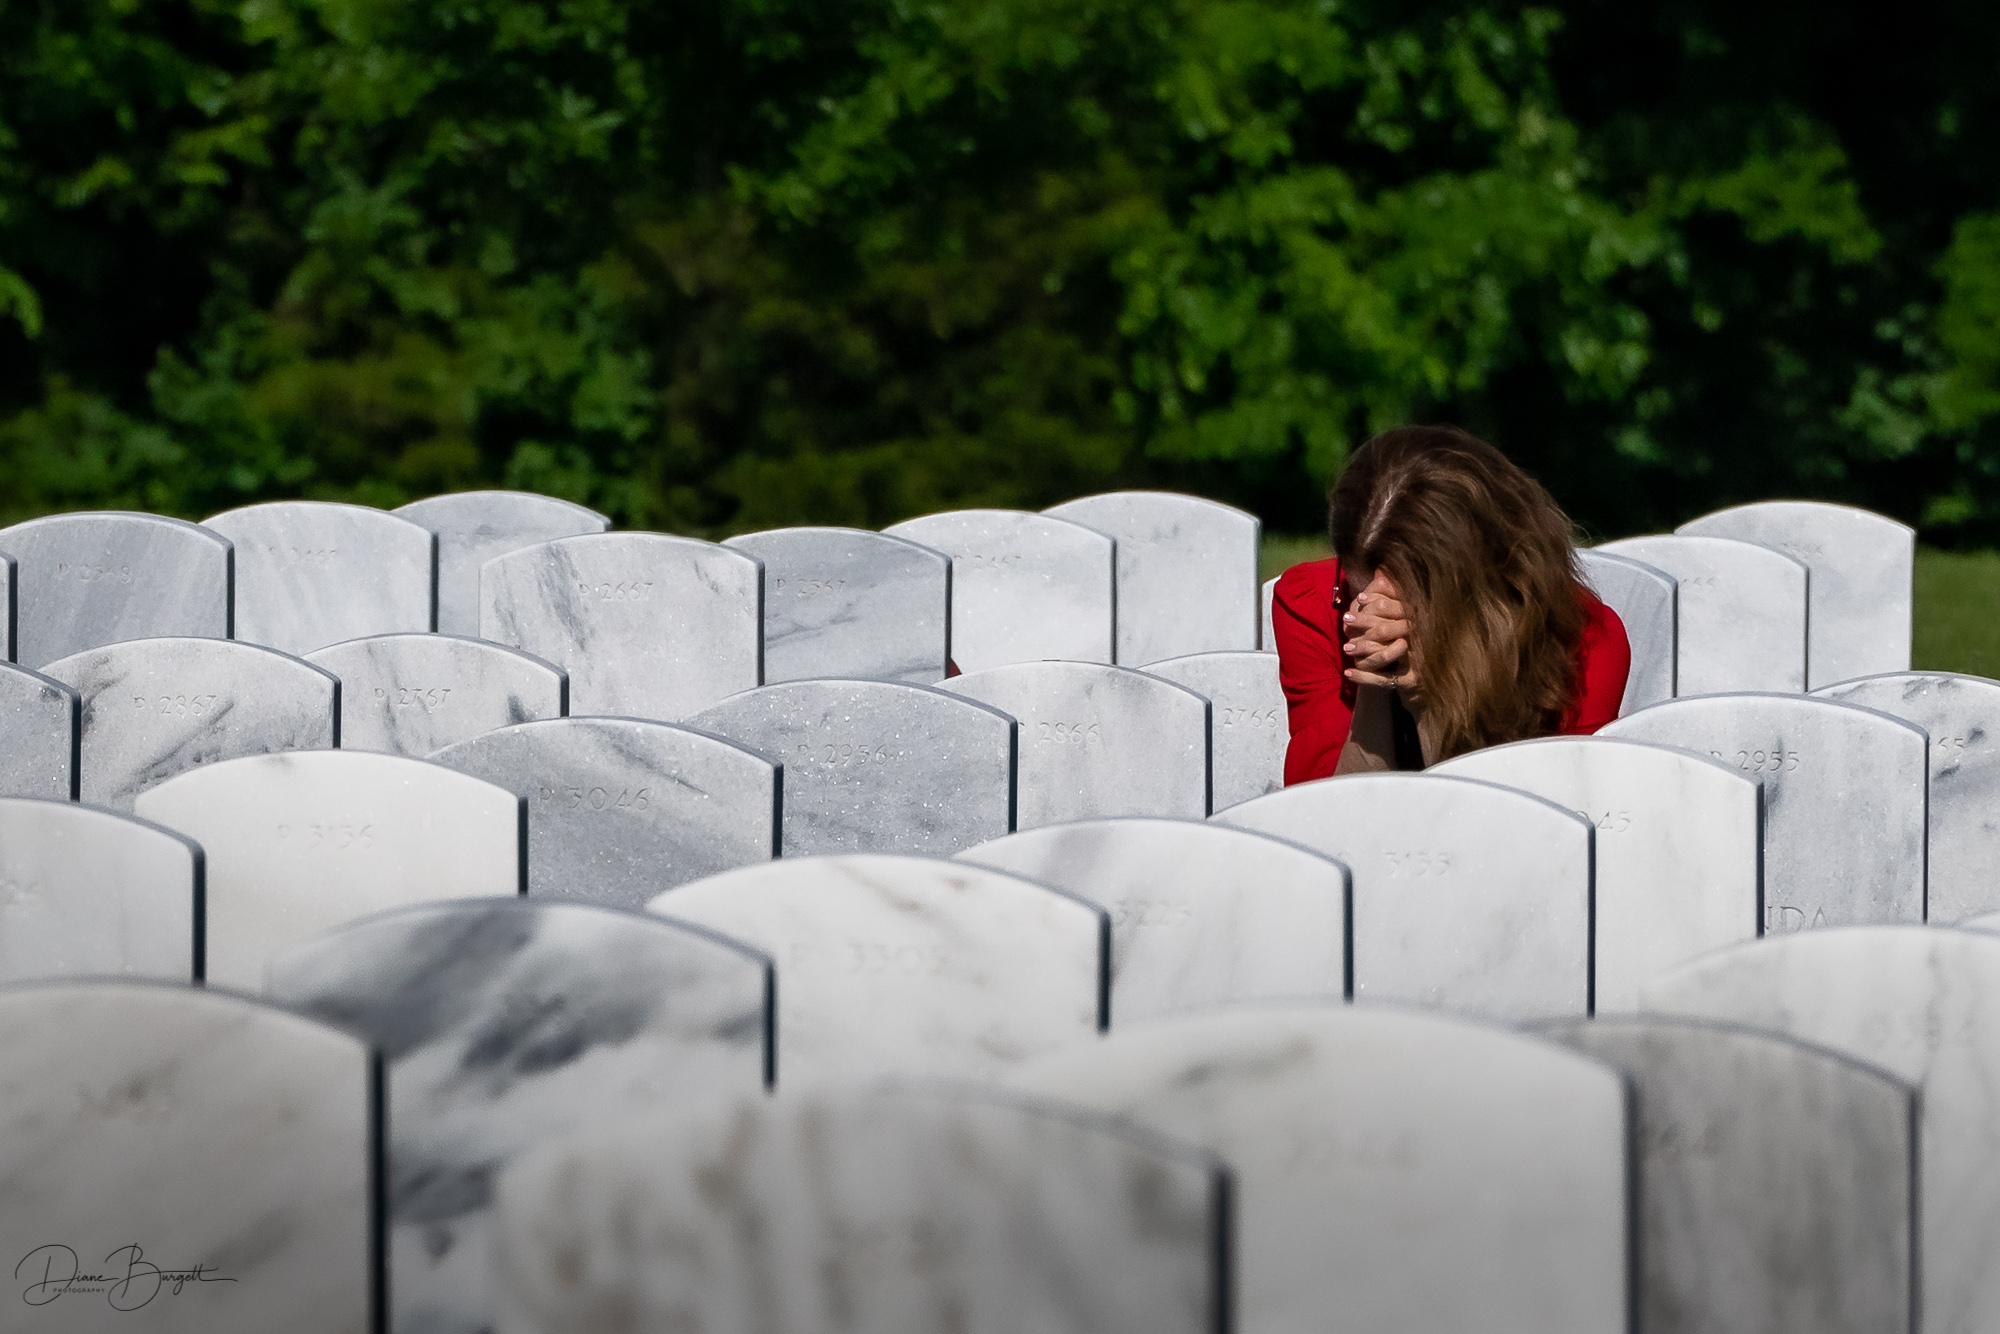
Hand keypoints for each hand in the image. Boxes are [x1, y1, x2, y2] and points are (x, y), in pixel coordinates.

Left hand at [1342, 570, 1416, 692]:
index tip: (1359, 599)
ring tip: (1346, 648)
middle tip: (1346, 620)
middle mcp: (1422, 641)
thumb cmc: (1412, 644)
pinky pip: (1382, 681)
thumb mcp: (1404, 619)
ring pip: (1384, 654)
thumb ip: (1393, 596)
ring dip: (1363, 649)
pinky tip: (1348, 672)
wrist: (1429, 683)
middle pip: (1388, 629)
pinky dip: (1364, 677)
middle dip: (1365, 623)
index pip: (1399, 608)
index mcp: (1421, 623)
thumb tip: (1380, 570)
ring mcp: (1417, 663)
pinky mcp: (1409, 683)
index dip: (1378, 603)